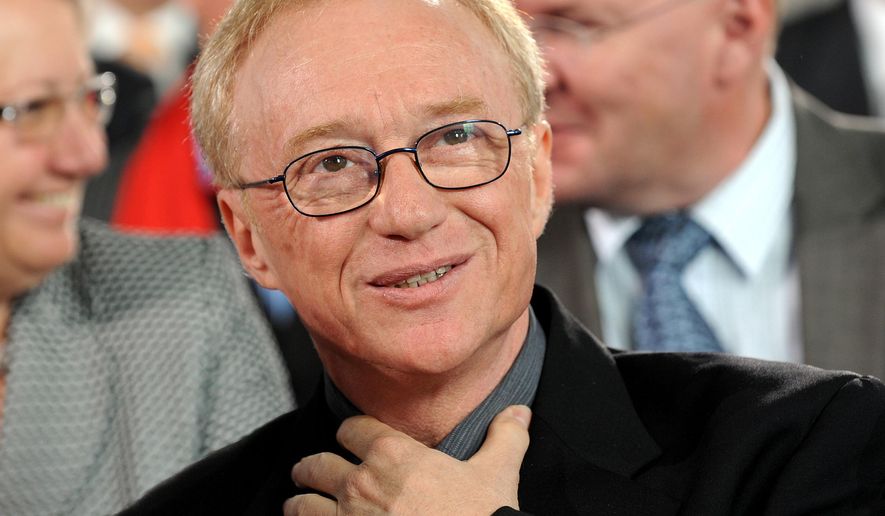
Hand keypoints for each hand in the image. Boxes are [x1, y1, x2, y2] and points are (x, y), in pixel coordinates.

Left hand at [283, 405, 531, 514]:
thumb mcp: (498, 472)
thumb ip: (505, 436)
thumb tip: (519, 412)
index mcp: (394, 454)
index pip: (353, 428)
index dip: (351, 432)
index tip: (351, 437)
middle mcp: (362, 482)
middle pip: (318, 463)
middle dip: (312, 466)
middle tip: (309, 470)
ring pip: (303, 503)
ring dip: (300, 502)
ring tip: (298, 503)